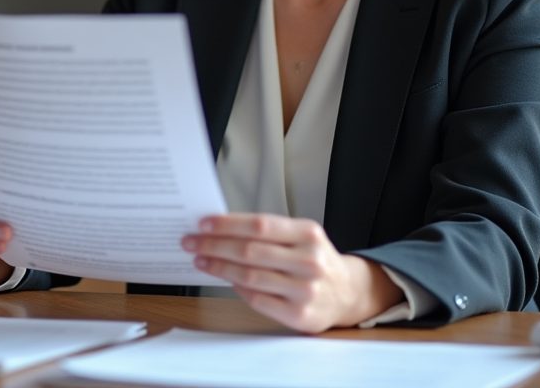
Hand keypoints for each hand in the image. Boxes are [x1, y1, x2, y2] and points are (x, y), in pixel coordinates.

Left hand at [182, 213, 403, 332]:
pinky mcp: (299, 314)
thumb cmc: (314, 259)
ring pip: (250, 276)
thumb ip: (268, 232)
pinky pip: (258, 300)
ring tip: (201, 260)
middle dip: (215, 245)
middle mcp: (309, 261)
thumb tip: (221, 227)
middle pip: (250, 250)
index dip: (228, 224)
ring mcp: (305, 290)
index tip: (203, 224)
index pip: (260, 225)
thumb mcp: (302, 236)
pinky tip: (224, 280)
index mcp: (308, 233)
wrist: (347, 293)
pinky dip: (237, 289)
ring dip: (219, 267)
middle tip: (191, 242)